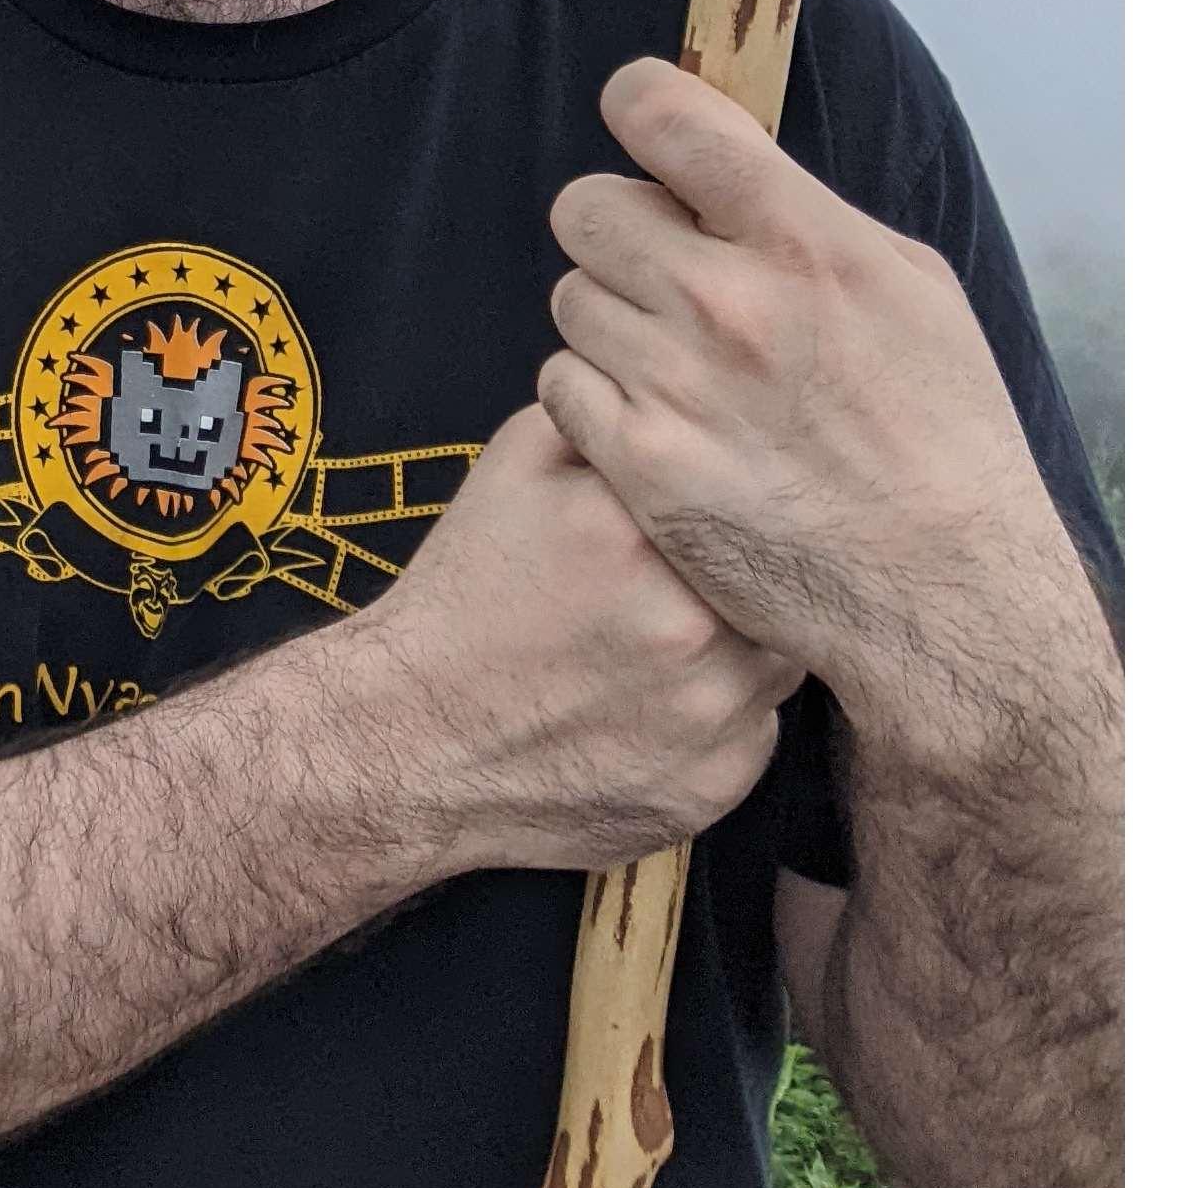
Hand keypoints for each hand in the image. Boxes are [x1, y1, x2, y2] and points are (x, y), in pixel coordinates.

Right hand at [356, 401, 803, 871]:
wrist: (410, 736)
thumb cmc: (466, 593)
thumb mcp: (513, 467)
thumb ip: (606, 418)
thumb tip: (687, 396)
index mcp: (637, 531)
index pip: (744, 500)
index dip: (723, 509)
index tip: (693, 525)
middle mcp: (687, 627)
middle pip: (770, 584)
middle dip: (732, 583)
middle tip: (671, 589)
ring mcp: (705, 720)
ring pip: (776, 663)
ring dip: (735, 651)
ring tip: (655, 648)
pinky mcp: (711, 791)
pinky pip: (753, 739)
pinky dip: (717, 724)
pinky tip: (650, 710)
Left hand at [538, 59, 1090, 739]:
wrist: (945, 594)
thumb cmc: (944, 432)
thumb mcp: (910, 288)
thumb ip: (805, 213)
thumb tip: (722, 157)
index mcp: (802, 240)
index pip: (662, 114)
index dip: (640, 106)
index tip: (645, 124)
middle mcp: (728, 302)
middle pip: (585, 205)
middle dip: (620, 231)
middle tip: (664, 274)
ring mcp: (676, 384)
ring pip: (571, 297)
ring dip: (612, 321)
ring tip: (678, 365)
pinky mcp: (639, 461)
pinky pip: (561, 383)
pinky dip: (596, 398)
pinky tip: (657, 422)